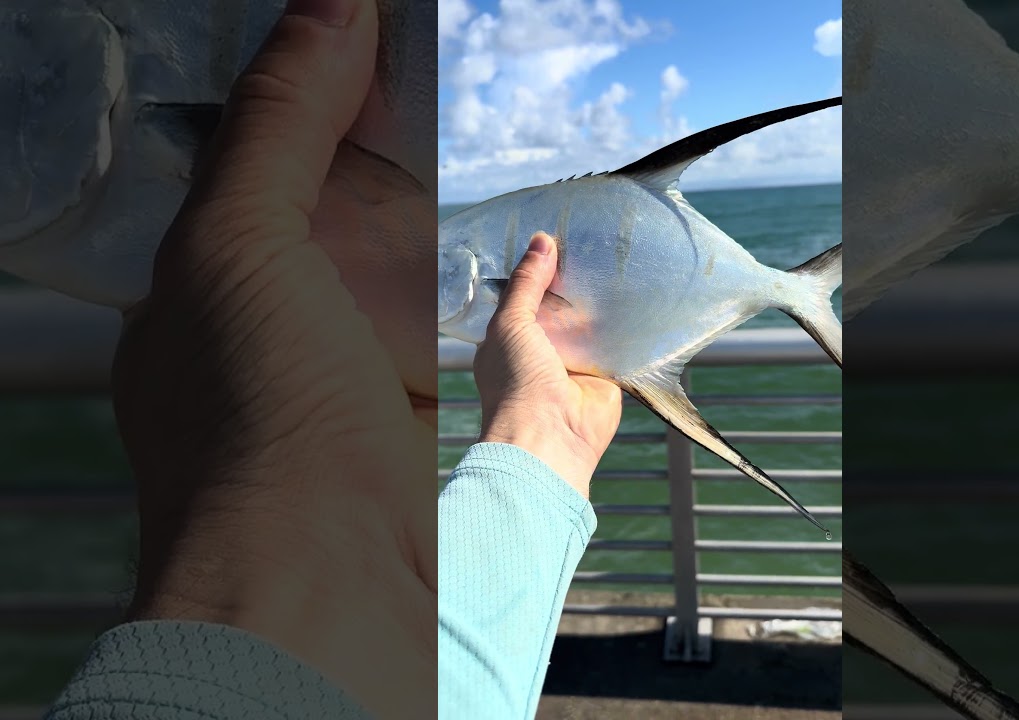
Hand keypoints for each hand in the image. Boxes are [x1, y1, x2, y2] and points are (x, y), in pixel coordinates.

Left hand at [109, 1, 434, 717]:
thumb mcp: (238, 243)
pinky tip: (514, 247)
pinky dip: (476, 280)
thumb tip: (329, 9)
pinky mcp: (412, 411)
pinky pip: (448, 321)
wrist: (331, 579)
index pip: (253, 175)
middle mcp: (266, 339)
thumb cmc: (260, 426)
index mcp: (198, 296)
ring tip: (489, 145)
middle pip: (331, 220)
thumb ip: (277, 124)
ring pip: (395, 270)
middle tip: (445, 85)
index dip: (305, 111)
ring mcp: (341, 378)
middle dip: (379, 158)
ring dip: (438, 216)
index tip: (368, 55)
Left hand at [473, 232, 623, 497]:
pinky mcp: (605, 376)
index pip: (524, 298)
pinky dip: (625, 329)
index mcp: (510, 340)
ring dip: (600, 305)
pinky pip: (617, 346)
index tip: (554, 239)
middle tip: (591, 246)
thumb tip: (542, 241)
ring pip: (589, 325)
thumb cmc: (516, 383)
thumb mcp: (511, 322)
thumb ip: (526, 284)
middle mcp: (541, 351)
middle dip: (572, 285)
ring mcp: (574, 364)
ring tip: (618, 263)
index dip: (537, 272)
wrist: (549, 436)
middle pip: (560, 309)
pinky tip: (637, 298)